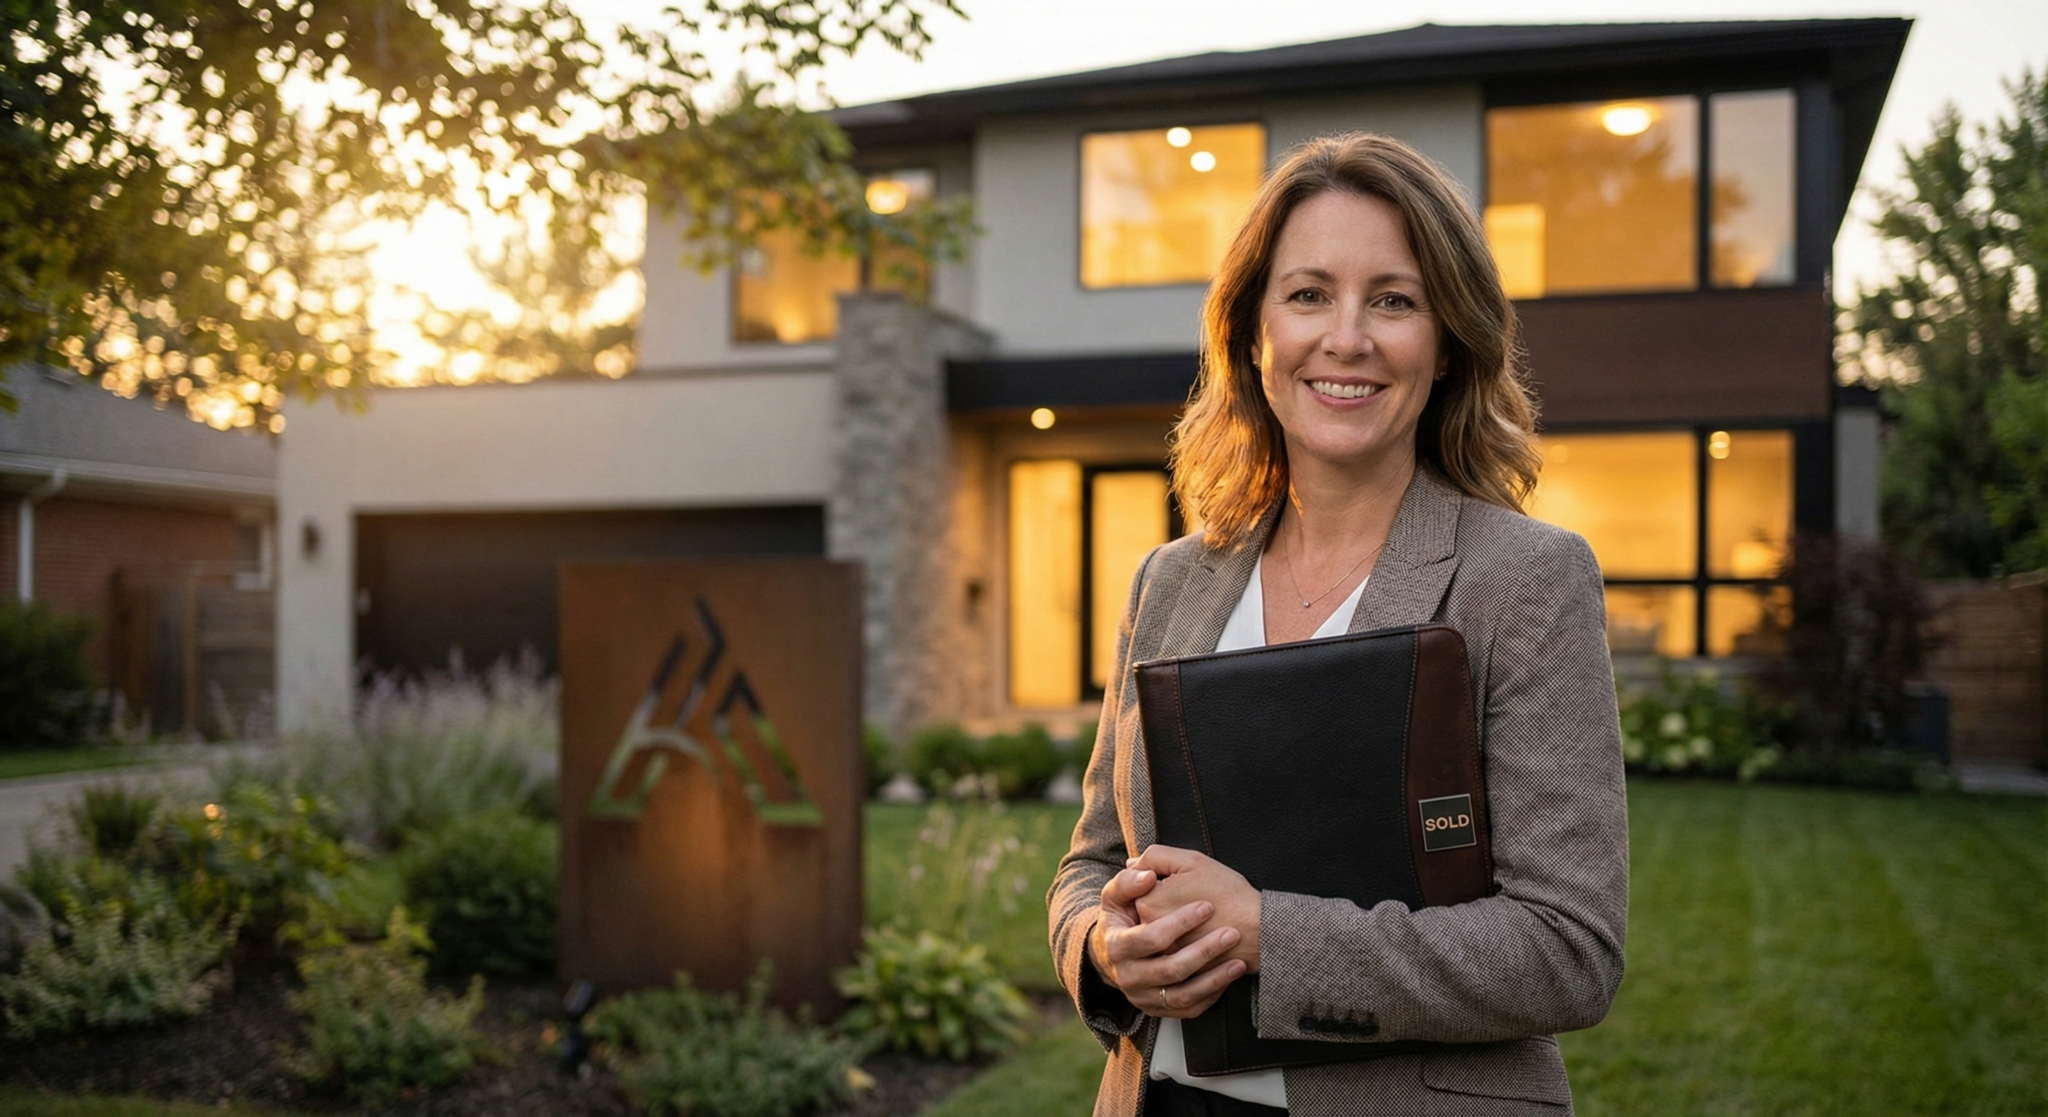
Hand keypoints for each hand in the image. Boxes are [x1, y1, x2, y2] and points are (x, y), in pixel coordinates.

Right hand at [1088, 866, 1246, 1018]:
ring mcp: (1142, 997)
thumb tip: (1147, 874)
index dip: (1180, 922)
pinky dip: (1210, 995)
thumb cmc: (1122, 917)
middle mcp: (1127, 977)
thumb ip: (1128, 881)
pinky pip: (1188, 1009)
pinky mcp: (1158, 1010)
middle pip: (1170, 969)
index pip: (1150, 938)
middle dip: (1204, 951)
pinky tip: (1227, 977)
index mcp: (1116, 946)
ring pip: (1182, 995)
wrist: (1114, 953)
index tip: (1207, 906)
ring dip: (1214, 979)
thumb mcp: (1115, 895)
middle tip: (1231, 934)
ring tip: (1238, 962)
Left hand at [1129, 845, 1261, 973]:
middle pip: (1145, 910)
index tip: (1183, 881)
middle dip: (1164, 901)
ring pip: (1158, 933)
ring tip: (1202, 916)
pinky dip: (1182, 944)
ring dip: (1172, 922)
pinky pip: (1172, 955)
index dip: (1159, 878)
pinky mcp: (1178, 969)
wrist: (1258, 931)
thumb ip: (1156, 857)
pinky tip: (1201, 935)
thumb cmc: (1228, 893)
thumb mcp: (1192, 861)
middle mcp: (1149, 934)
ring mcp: (1163, 955)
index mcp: (1148, 905)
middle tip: (1194, 896)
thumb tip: (1132, 864)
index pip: (1138, 886)